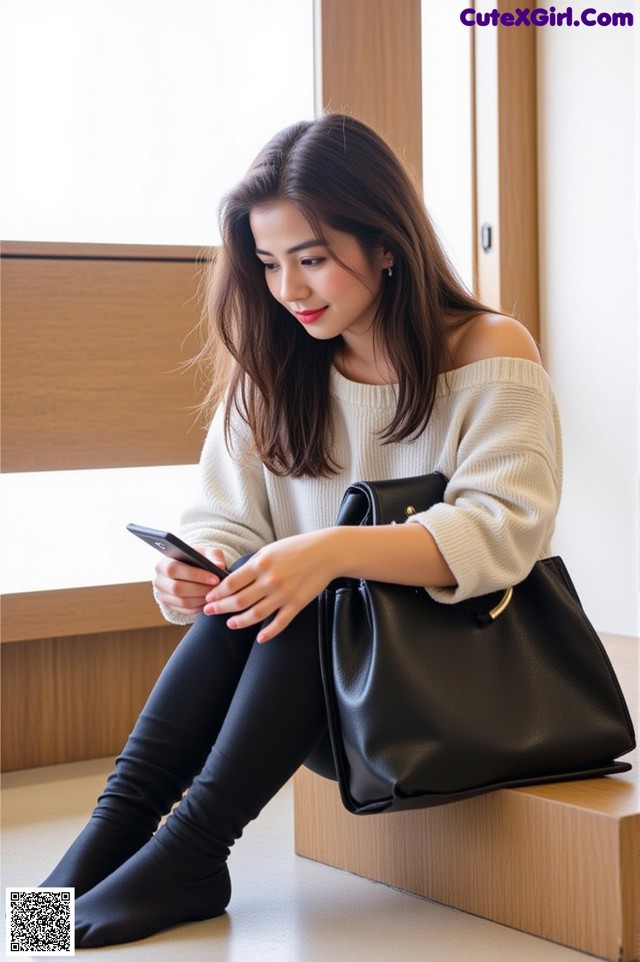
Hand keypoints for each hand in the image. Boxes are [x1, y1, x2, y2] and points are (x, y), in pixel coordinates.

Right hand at [153, 545, 226, 615]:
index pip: (174, 569)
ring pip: (182, 601)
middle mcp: (159, 580)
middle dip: (200, 589)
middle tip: (216, 589)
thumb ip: (214, 556)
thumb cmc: (199, 559)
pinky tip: (209, 601)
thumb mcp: (207, 553)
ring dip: (201, 599)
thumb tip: (219, 566)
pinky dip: (199, 607)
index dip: (195, 575)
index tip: (215, 579)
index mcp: (164, 563)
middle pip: (176, 588)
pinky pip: (185, 610)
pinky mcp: (170, 606)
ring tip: (214, 595)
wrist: (192, 570)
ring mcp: (163, 595)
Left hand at [203, 530, 337, 642]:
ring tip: (230, 624)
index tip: (209, 598)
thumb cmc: (298, 548)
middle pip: (239, 600)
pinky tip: (260, 638)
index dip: (217, 593)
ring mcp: (284, 594)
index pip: (231, 583)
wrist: (327, 552)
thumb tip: (234, 578)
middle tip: (209, 612)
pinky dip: (268, 632)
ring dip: (239, 621)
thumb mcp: (270, 549)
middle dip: (220, 608)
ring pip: (255, 614)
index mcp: (261, 564)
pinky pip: (280, 622)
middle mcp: (270, 580)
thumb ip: (253, 564)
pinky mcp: (297, 604)